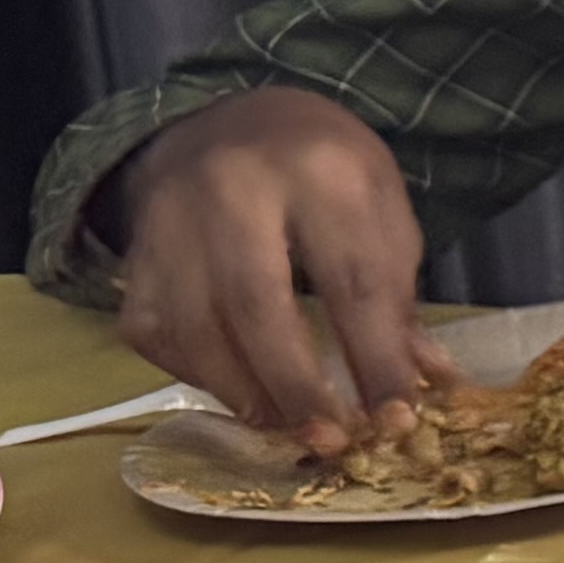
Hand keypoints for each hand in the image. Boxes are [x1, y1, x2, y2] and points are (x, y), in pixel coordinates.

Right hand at [109, 87, 429, 451]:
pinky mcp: (133, 256)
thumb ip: (398, 294)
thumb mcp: (381, 208)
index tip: (397, 418)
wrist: (234, 122)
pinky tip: (242, 393)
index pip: (352, 280)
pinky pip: (156, 334)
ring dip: (247, 394)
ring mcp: (170, 222)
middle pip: (258, 306)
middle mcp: (232, 189)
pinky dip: (200, 376)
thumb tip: (430, 382)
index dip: (376, 359)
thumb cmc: (326, 170)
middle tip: (333, 440)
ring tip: (291, 429)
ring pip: (195, 328)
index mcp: (320, 170)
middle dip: (299, 386)